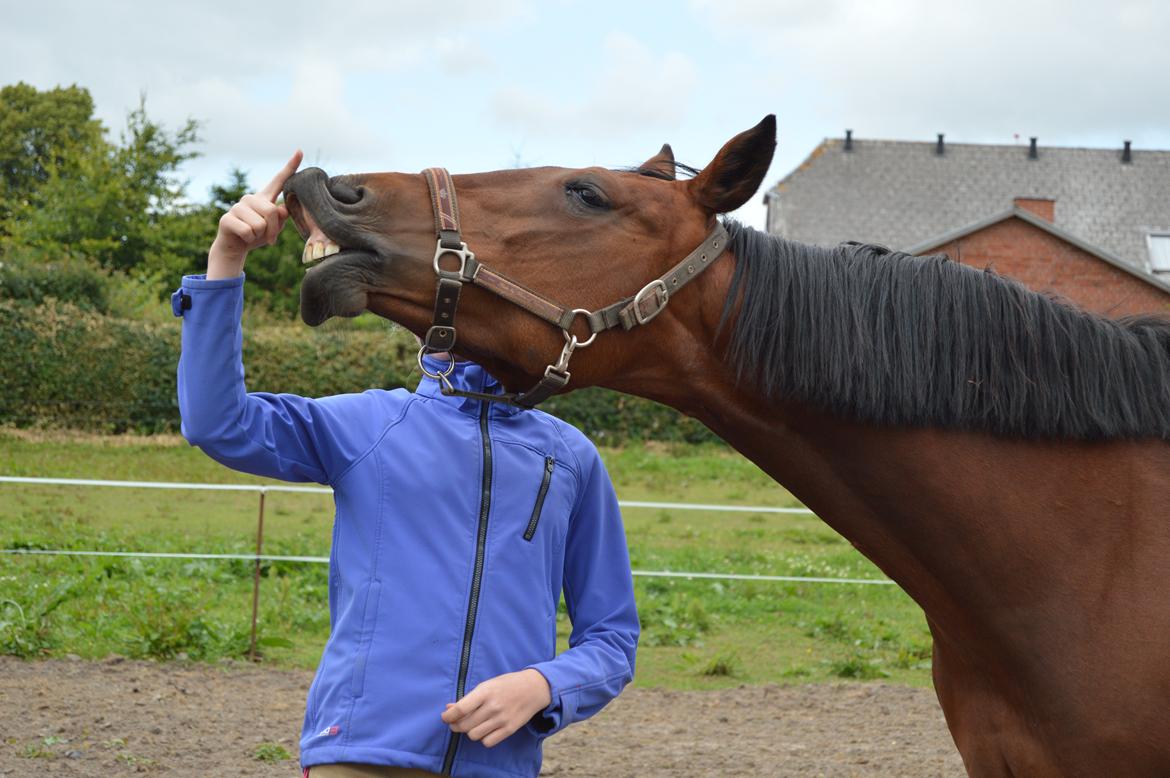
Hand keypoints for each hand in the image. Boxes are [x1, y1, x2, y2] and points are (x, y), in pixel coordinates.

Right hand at [207, 150, 302, 278]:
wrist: (234, 248)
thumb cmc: (256, 236)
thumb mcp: (273, 229)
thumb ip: (280, 218)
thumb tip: (282, 208)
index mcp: (264, 198)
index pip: (279, 180)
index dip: (290, 166)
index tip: (300, 151)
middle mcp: (250, 198)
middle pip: (271, 211)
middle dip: (272, 230)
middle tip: (267, 237)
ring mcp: (237, 207)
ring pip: (260, 224)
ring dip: (260, 236)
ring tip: (252, 235)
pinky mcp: (226, 218)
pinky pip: (248, 232)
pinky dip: (249, 240)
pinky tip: (242, 238)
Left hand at [440, 669, 551, 747]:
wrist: (534, 688)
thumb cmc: (507, 684)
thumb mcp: (487, 685)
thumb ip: (469, 698)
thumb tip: (449, 708)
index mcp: (485, 692)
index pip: (461, 709)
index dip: (448, 716)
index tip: (445, 717)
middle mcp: (493, 706)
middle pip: (465, 725)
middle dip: (455, 725)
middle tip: (455, 723)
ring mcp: (502, 719)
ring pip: (474, 735)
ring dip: (469, 732)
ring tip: (471, 725)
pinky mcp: (509, 729)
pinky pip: (487, 742)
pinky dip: (483, 738)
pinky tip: (484, 730)